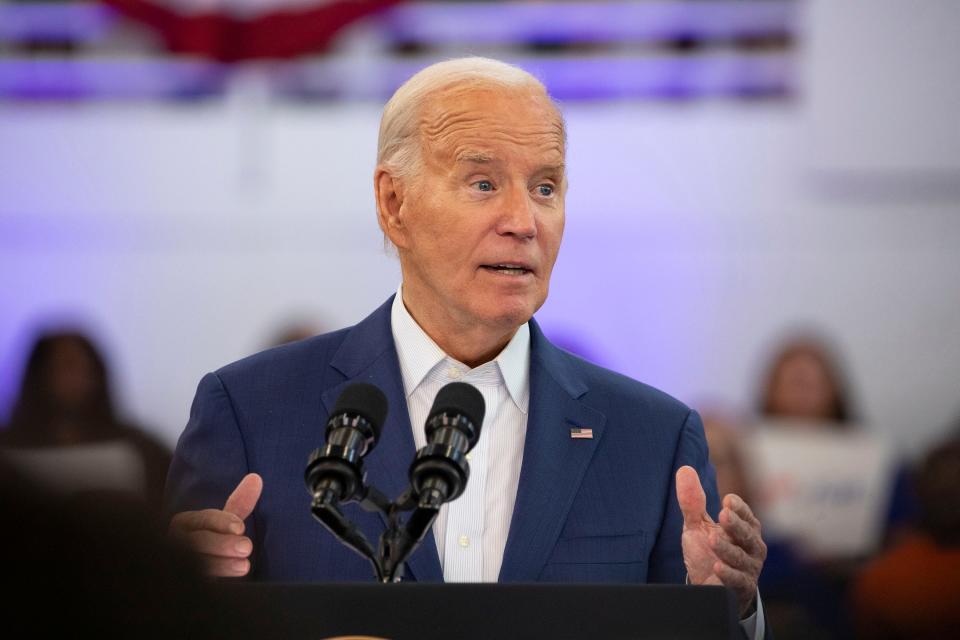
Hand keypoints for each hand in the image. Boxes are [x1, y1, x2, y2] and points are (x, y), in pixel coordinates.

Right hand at [169, 473, 262, 576]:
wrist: (186, 575)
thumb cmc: (208, 544)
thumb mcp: (222, 524)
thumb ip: (238, 504)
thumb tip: (256, 478)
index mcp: (185, 523)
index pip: (203, 519)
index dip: (221, 522)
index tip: (241, 527)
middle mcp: (175, 542)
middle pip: (196, 542)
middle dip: (222, 544)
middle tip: (247, 547)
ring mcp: (173, 564)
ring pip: (193, 564)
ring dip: (220, 565)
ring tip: (244, 566)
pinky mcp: (177, 584)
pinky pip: (190, 584)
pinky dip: (207, 584)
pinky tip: (224, 586)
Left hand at [676, 465, 765, 616]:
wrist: (708, 585)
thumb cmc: (708, 551)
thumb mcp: (697, 526)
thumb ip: (692, 502)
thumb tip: (684, 469)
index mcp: (745, 528)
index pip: (747, 515)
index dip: (739, 508)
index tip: (728, 500)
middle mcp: (752, 547)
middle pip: (747, 534)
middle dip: (736, 524)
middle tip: (723, 514)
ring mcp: (749, 568)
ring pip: (741, 557)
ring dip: (727, 548)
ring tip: (713, 539)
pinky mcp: (741, 587)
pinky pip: (738, 580)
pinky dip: (729, 574)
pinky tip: (717, 567)